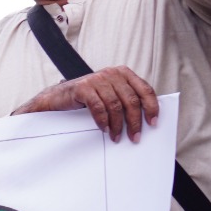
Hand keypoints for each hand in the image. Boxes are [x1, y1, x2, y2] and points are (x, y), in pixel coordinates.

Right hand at [12, 65, 158, 140]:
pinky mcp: (83, 87)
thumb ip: (126, 98)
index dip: (151, 107)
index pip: (145, 90)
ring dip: (118, 125)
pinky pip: (98, 107)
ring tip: (117, 137)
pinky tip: (104, 129)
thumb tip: (146, 116)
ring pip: (116, 105)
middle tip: (135, 136)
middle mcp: (111, 73)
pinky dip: (103, 121)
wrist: (56, 97)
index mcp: (122, 73)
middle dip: (135, 121)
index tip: (153, 122)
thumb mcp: (110, 94)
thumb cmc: (86, 98)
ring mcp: (97, 79)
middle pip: (131, 100)